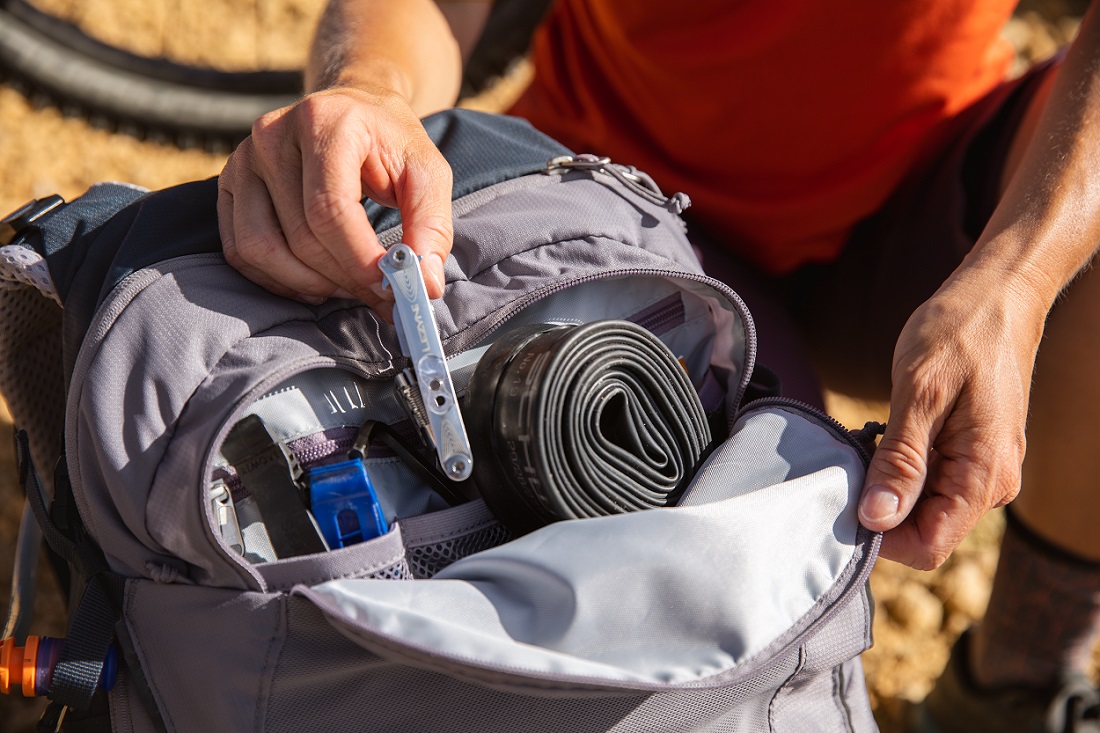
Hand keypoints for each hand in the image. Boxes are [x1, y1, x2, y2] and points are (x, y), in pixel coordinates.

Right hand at [217, 85, 453, 313]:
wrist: (350, 110)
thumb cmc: (389, 143)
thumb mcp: (427, 173)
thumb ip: (431, 227)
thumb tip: (425, 285)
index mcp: (324, 122)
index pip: (329, 209)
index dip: (358, 259)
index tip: (388, 287)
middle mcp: (272, 135)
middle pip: (300, 236)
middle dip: (343, 278)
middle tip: (378, 295)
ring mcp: (243, 159)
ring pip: (262, 249)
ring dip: (309, 284)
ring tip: (348, 286)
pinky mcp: (230, 184)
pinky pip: (239, 251)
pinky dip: (277, 280)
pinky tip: (314, 281)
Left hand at [858, 272, 1045, 568]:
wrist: (997, 297)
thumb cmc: (959, 334)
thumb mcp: (919, 393)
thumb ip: (900, 460)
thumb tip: (877, 518)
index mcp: (983, 475)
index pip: (928, 546)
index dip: (882, 538)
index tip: (844, 504)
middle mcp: (991, 483)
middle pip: (925, 532)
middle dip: (881, 511)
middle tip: (849, 467)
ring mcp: (984, 470)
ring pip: (926, 509)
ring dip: (889, 489)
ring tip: (868, 446)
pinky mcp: (972, 454)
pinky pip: (932, 484)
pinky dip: (901, 470)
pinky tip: (884, 440)